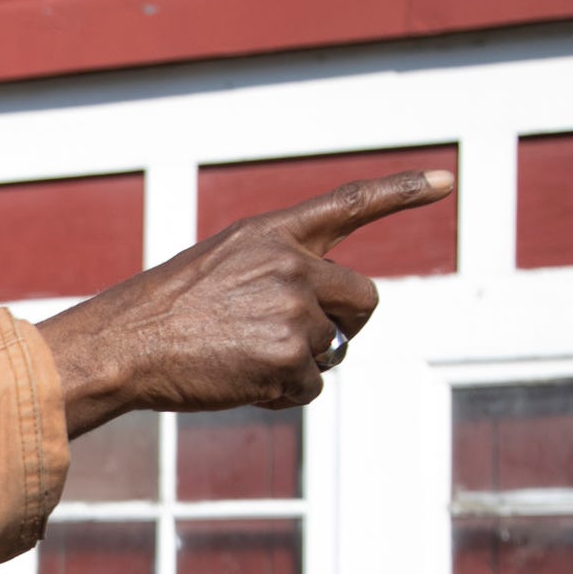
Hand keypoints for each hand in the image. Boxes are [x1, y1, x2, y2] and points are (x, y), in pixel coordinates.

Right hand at [35, 169, 455, 435]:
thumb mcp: (222, 266)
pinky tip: (239, 378)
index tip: (447, 181)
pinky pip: (311, 387)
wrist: (125, 344)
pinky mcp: (288, 359)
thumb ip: (279, 274)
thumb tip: (335, 333)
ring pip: (334, 350)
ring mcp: (293, 312)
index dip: (403, 191)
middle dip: (344, 324)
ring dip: (300, 364)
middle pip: (364, 299)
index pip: (351, 204)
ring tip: (241, 357)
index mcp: (273, 233)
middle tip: (298, 339)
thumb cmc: (166, 312)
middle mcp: (292, 265)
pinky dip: (282, 392)